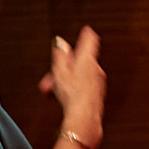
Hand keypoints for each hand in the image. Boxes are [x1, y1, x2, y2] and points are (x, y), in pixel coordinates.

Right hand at [38, 26, 106, 140]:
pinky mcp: (96, 93)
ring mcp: (97, 81)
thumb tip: (60, 41)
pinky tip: (62, 97)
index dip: (86, 34)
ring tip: (52, 90)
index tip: (85, 30)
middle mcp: (95, 69)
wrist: (84, 117)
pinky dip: (71, 88)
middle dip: (63, 66)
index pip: (90, 40)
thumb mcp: (60, 70)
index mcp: (87, 59)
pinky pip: (82, 86)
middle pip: (79, 61)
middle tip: (51, 76)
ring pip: (79, 75)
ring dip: (64, 79)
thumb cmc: (74, 95)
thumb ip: (60, 53)